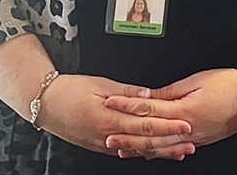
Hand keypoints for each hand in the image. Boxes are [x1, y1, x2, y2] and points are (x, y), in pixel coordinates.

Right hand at [39, 74, 191, 155]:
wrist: (46, 104)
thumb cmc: (70, 90)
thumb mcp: (99, 84)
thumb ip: (126, 92)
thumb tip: (147, 95)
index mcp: (111, 118)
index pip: (147, 124)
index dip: (168, 126)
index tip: (186, 125)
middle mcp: (109, 135)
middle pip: (146, 142)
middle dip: (170, 143)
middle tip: (190, 142)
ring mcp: (104, 143)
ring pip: (138, 150)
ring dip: (160, 151)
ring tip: (178, 151)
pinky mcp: (100, 145)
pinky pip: (125, 151)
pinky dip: (142, 152)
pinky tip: (152, 153)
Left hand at [104, 68, 236, 156]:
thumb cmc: (228, 84)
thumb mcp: (196, 81)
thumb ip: (170, 92)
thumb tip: (148, 95)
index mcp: (185, 111)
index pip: (149, 109)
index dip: (127, 106)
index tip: (111, 103)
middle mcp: (188, 128)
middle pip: (151, 134)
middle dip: (128, 136)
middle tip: (107, 136)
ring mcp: (194, 137)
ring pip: (161, 146)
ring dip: (140, 148)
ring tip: (122, 149)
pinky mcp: (200, 139)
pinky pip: (174, 148)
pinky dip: (159, 152)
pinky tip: (148, 153)